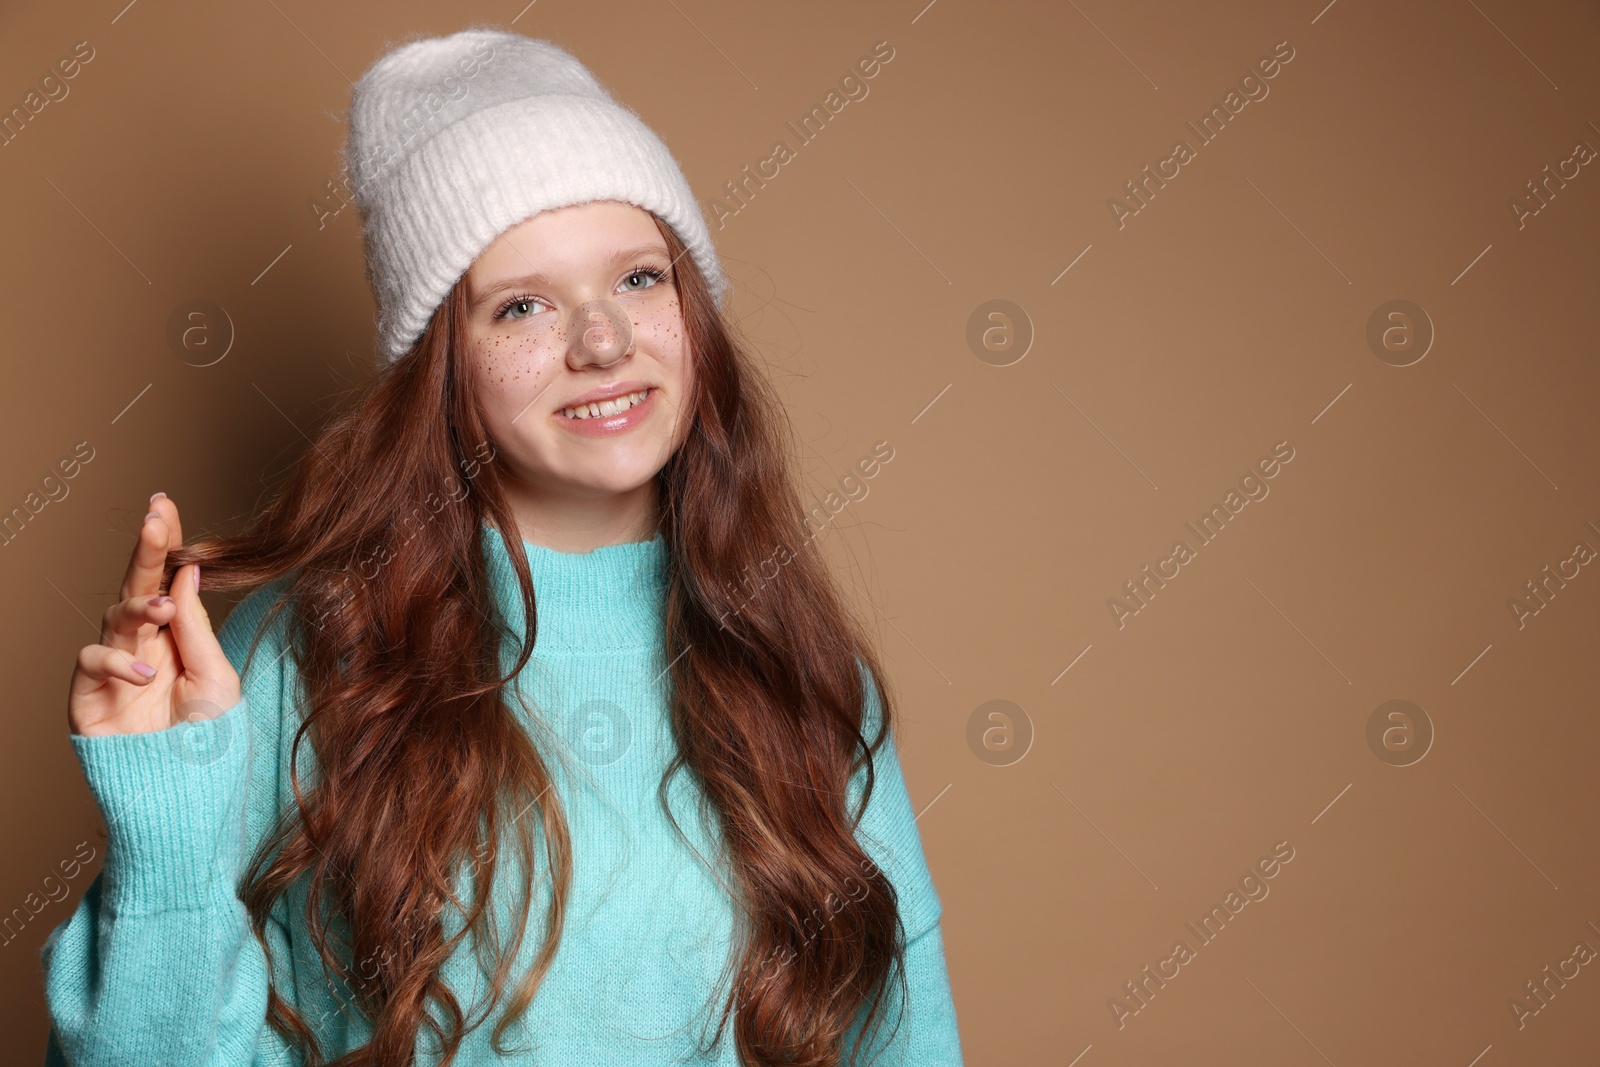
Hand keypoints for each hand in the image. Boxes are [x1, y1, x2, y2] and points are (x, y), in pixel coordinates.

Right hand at [67, 494, 241, 736]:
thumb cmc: (206, 738)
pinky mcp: (87, 696)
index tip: (165, 504)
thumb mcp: (215, 677)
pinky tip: (146, 673)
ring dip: (138, 605)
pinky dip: (116, 662)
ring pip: (112, 616)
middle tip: (155, 518)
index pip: (168, 579)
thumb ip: (197, 627)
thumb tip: (189, 571)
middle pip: (137, 586)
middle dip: (145, 550)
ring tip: (164, 609)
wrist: (185, 792)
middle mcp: (142, 643)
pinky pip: (89, 661)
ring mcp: (112, 668)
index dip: (165, 544)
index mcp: (175, 635)